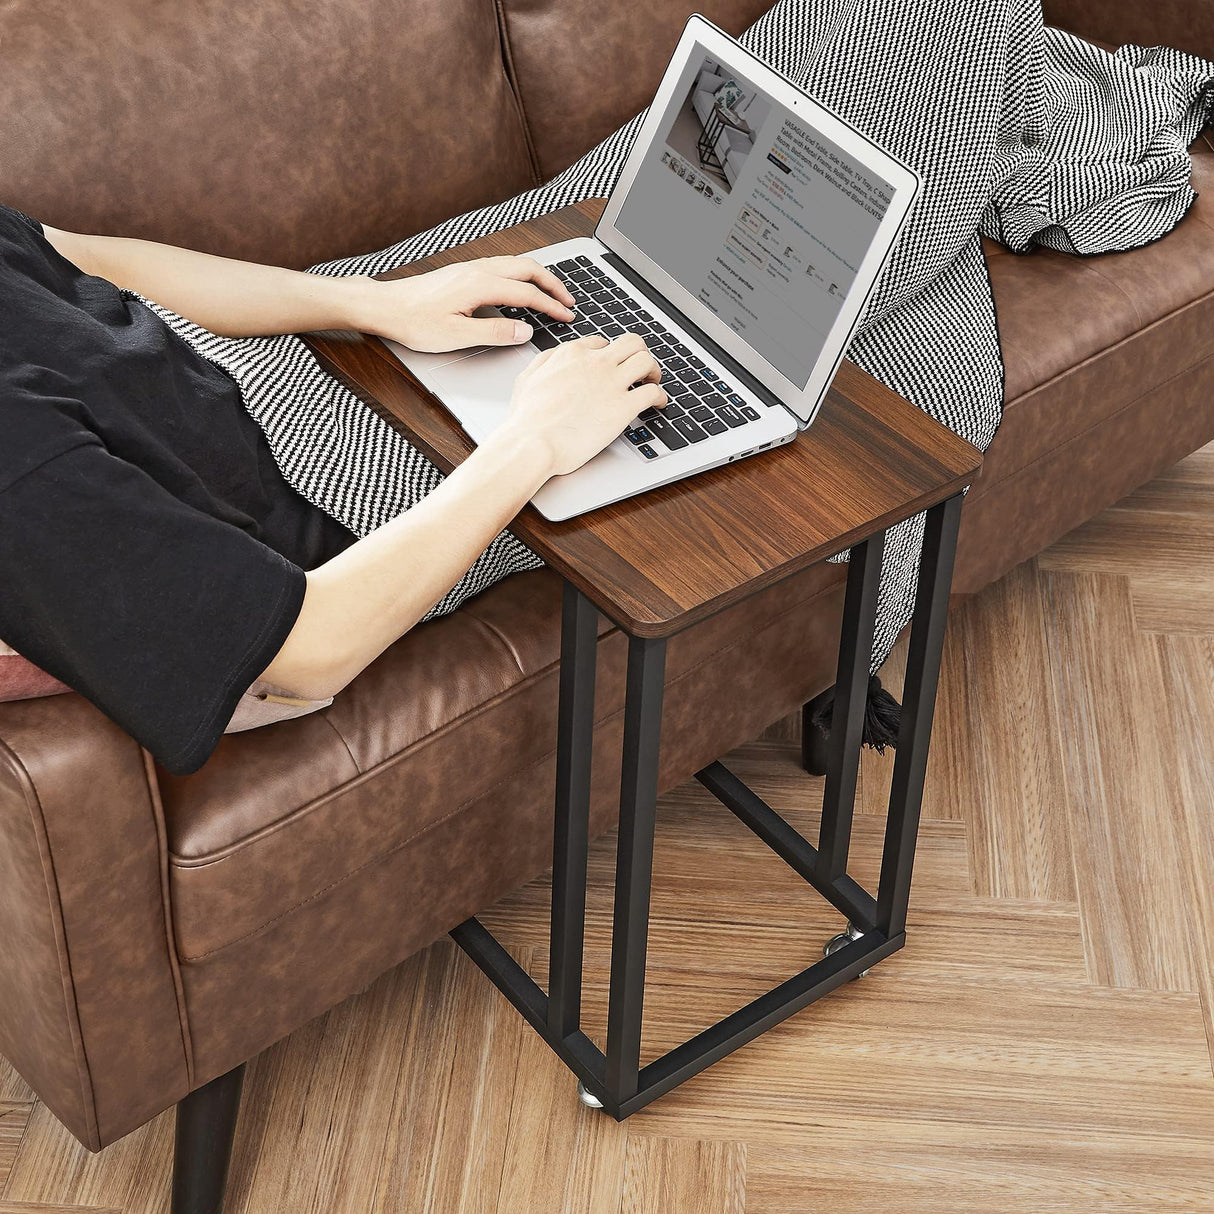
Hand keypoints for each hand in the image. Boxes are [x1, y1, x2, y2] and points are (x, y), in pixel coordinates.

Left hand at [355, 256, 576, 351]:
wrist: (385, 306)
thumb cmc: (414, 321)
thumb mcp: (456, 335)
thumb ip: (494, 332)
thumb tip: (525, 330)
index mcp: (480, 284)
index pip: (528, 293)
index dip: (551, 306)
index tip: (567, 316)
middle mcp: (478, 270)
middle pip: (527, 268)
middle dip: (553, 283)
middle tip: (569, 301)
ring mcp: (470, 268)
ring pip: (515, 264)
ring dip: (538, 277)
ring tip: (551, 294)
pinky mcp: (463, 272)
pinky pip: (502, 267)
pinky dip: (521, 276)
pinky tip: (521, 290)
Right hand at [498, 334, 667, 477]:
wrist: (532, 443)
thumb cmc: (526, 420)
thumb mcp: (527, 379)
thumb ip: (544, 362)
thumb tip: (556, 357)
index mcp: (572, 354)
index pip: (602, 343)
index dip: (611, 355)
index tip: (614, 366)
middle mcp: (595, 363)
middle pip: (631, 343)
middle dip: (639, 353)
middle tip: (641, 368)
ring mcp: (612, 383)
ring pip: (647, 360)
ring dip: (654, 370)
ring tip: (653, 382)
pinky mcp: (624, 407)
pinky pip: (653, 392)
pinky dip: (661, 397)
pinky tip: (658, 404)